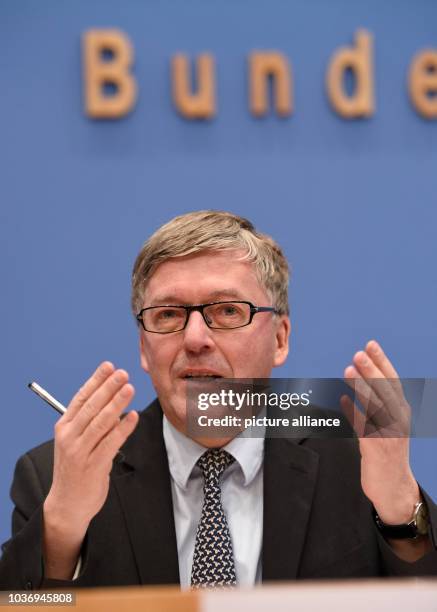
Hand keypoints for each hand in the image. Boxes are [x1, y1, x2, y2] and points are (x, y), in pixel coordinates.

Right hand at [43, 362, 138, 578]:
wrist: (67, 504)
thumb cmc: (75, 469)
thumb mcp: (75, 441)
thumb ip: (89, 422)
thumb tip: (112, 399)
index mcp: (64, 427)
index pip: (81, 398)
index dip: (96, 380)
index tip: (109, 366)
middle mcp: (70, 436)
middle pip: (92, 406)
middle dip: (109, 387)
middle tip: (123, 373)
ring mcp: (80, 451)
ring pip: (102, 421)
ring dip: (117, 403)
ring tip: (130, 389)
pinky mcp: (93, 465)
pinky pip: (112, 442)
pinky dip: (123, 428)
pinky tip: (133, 416)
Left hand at [341, 341, 418, 524]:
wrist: (393, 486)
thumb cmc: (386, 451)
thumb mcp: (385, 423)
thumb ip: (373, 405)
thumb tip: (353, 382)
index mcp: (401, 411)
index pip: (393, 381)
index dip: (382, 362)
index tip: (370, 344)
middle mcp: (398, 420)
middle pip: (385, 390)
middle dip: (372, 370)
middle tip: (358, 353)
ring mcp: (389, 435)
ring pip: (375, 406)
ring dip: (362, 387)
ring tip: (348, 369)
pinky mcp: (376, 449)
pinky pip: (364, 427)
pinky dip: (354, 412)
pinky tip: (342, 399)